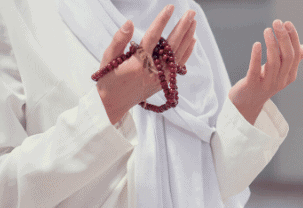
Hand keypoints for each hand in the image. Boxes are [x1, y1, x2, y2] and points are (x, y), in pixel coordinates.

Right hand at [96, 5, 197, 123]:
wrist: (112, 104)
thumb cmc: (108, 79)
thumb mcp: (108, 58)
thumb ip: (119, 39)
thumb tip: (129, 22)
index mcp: (139, 62)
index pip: (154, 36)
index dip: (162, 20)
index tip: (170, 7)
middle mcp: (153, 70)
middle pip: (172, 44)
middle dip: (183, 27)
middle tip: (191, 13)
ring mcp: (161, 77)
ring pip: (179, 54)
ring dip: (187, 37)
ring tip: (193, 22)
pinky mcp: (164, 83)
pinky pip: (179, 66)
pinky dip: (187, 52)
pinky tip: (192, 40)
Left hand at [229, 20, 302, 123]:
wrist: (246, 104)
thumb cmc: (263, 84)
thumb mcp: (280, 72)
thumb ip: (292, 60)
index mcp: (290, 76)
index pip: (295, 55)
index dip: (292, 38)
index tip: (287, 23)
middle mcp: (281, 81)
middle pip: (286, 57)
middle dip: (283, 38)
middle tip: (277, 22)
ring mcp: (267, 84)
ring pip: (273, 62)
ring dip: (271, 43)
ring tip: (267, 30)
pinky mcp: (252, 85)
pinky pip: (255, 70)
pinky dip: (256, 56)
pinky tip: (257, 44)